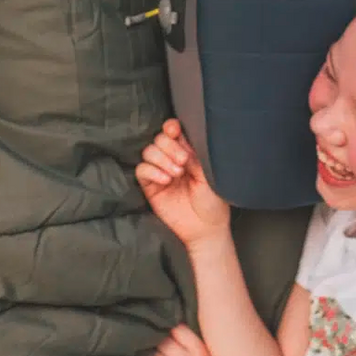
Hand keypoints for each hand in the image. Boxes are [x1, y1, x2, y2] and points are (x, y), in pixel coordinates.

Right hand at [135, 119, 230, 247]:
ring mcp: (160, 172)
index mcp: (188, 152)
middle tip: (184, 161)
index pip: (174, 132)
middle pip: (159, 139)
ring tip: (177, 173)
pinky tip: (165, 180)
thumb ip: (195, 155)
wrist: (206, 228)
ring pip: (148, 152)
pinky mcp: (150, 187)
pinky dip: (152, 171)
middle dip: (170, 146)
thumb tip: (180, 138)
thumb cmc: (214, 201)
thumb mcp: (209, 174)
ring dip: (162, 159)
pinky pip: (141, 170)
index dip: (171, 127)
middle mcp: (172, 159)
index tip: (174, 130)